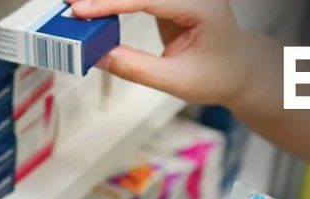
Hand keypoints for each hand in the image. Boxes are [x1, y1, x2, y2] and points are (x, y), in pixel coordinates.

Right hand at [68, 0, 274, 106]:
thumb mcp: (176, 80)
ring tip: (75, 6)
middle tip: (69, 5)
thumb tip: (98, 55)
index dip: (111, 3)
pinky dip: (113, 1)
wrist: (240, 69)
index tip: (80, 12)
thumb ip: (136, 67)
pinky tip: (92, 7)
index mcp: (201, 6)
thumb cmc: (216, 76)